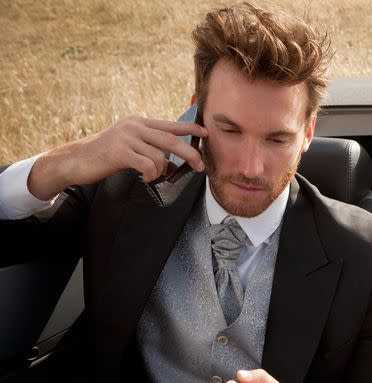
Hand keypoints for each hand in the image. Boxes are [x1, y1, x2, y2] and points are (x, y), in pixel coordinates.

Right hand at [27, 116, 207, 199]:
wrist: (75, 160)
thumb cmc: (104, 155)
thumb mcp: (129, 146)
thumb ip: (150, 150)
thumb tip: (173, 166)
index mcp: (138, 122)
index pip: (170, 125)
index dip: (190, 128)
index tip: (205, 132)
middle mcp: (135, 126)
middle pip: (173, 140)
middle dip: (190, 155)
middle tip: (199, 167)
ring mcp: (127, 137)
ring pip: (161, 157)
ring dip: (160, 172)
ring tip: (150, 176)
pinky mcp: (120, 152)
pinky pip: (148, 166)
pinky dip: (150, 176)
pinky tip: (143, 178)